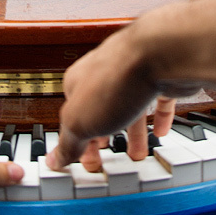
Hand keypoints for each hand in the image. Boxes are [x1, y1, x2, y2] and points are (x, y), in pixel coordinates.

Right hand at [45, 25, 182, 170]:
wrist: (161, 55)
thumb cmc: (117, 79)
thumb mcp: (80, 121)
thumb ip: (68, 141)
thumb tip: (54, 159)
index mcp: (80, 81)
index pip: (72, 114)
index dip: (76, 139)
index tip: (81, 159)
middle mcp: (106, 73)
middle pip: (102, 109)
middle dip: (104, 134)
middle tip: (106, 155)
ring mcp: (134, 73)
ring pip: (130, 105)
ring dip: (132, 132)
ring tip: (136, 154)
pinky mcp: (161, 77)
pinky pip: (159, 100)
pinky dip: (159, 117)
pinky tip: (161, 131)